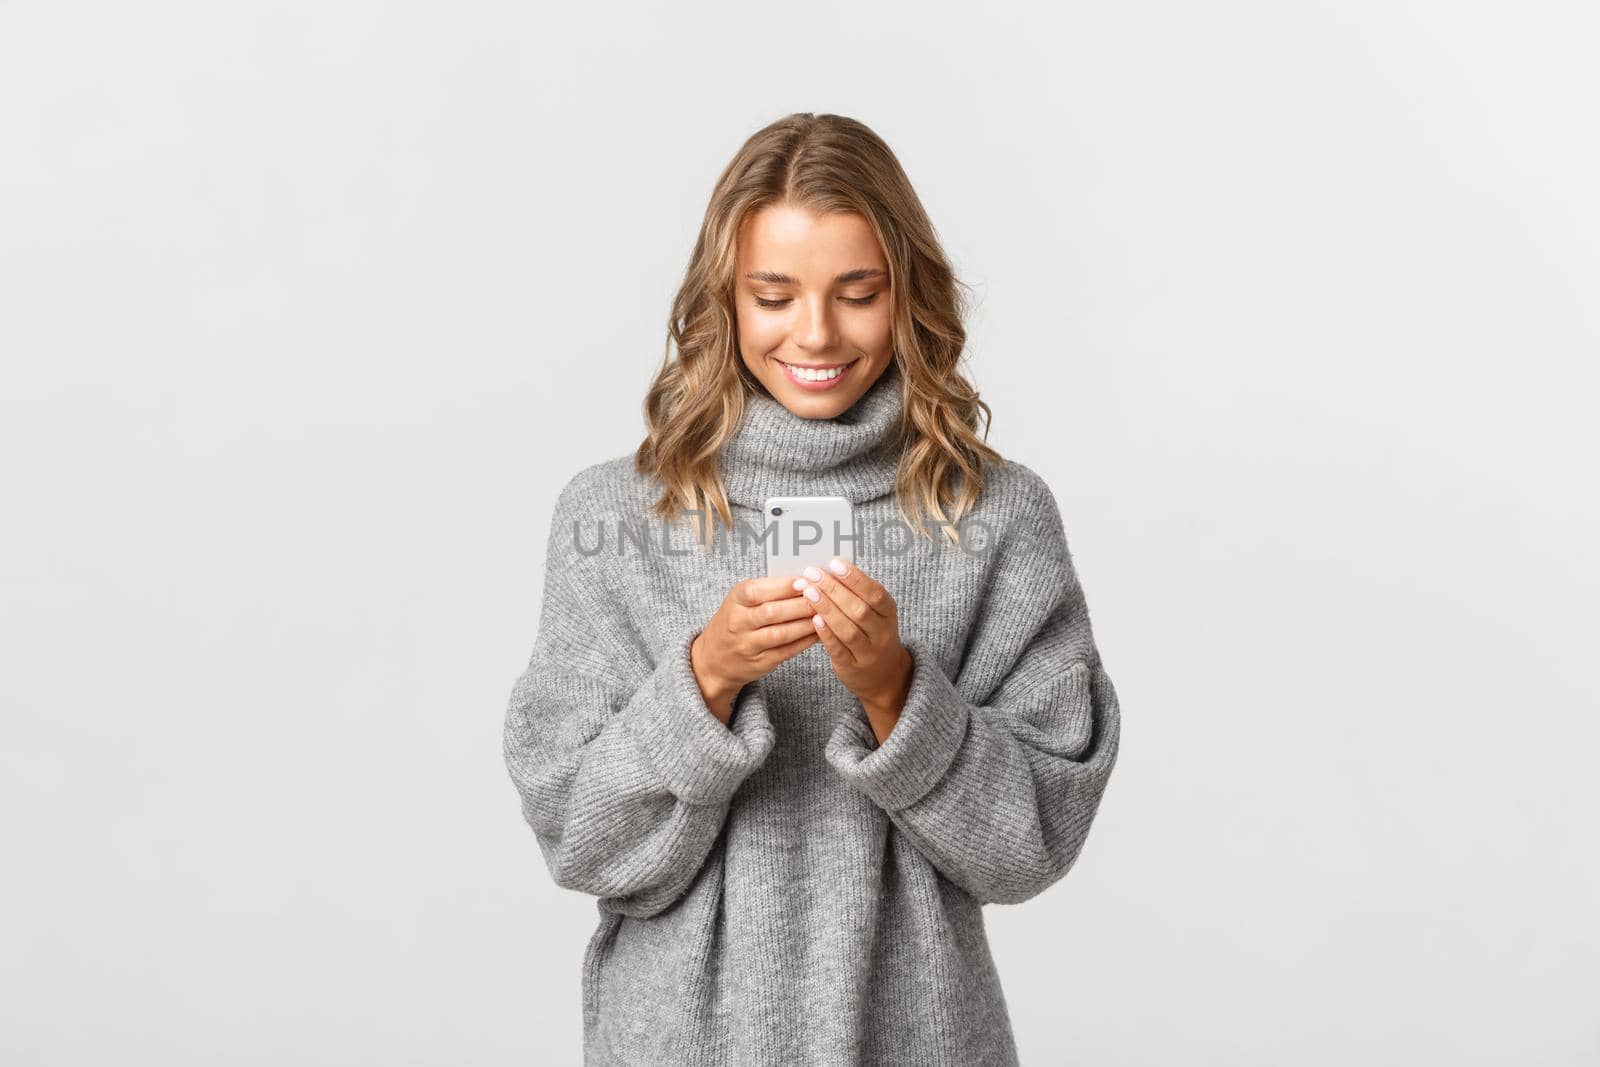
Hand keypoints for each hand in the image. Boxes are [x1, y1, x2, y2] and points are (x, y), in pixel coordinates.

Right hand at [690, 576, 818, 723]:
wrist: (714, 660)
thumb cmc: (735, 622)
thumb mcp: (741, 601)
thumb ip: (768, 590)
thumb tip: (805, 577)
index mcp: (735, 600)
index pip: (759, 590)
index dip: (784, 586)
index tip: (806, 580)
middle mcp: (738, 623)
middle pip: (772, 612)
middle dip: (801, 604)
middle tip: (824, 596)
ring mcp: (748, 645)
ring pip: (782, 633)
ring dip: (807, 624)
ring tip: (826, 614)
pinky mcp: (760, 663)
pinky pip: (787, 651)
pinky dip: (806, 641)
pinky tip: (820, 632)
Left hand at [794, 558, 911, 743]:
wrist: (884, 675)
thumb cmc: (872, 634)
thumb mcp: (875, 613)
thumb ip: (857, 594)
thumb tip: (829, 568)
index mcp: (889, 613)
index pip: (875, 593)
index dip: (855, 578)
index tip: (834, 563)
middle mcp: (882, 633)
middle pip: (860, 610)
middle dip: (834, 590)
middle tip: (813, 574)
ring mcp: (869, 652)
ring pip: (849, 630)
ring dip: (827, 609)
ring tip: (808, 592)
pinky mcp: (853, 667)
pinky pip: (839, 649)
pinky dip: (826, 634)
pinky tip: (813, 619)